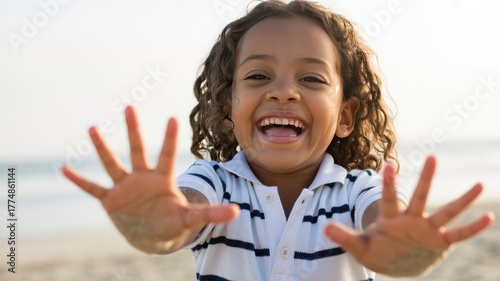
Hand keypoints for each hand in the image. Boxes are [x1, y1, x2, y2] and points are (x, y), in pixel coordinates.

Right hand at [62, 106, 238, 252]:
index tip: (173, 117)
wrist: (151, 232)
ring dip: (102, 148)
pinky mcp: (110, 200)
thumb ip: (211, 214)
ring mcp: (124, 187)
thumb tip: (238, 212)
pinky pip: (92, 189)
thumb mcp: (190, 218)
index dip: (169, 138)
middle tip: (130, 106)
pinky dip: (79, 181)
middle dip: (134, 130)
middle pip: (138, 150)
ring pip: (112, 163)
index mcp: (162, 179)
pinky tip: (64, 168)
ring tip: (93, 128)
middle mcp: (142, 177)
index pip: (167, 155)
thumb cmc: (171, 221)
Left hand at [324, 156, 494, 275]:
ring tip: (480, 184)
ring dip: (462, 201)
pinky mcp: (438, 242)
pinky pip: (458, 234)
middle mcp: (411, 219)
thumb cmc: (376, 249)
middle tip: (433, 157)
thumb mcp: (359, 245)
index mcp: (390, 218)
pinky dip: (472, 229)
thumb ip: (344, 237)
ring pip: (446, 212)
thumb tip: (324, 228)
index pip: (389, 198)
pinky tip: (488, 218)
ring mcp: (427, 229)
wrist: (392, 261)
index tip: (389, 164)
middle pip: (420, 197)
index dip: (389, 183)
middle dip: (426, 179)